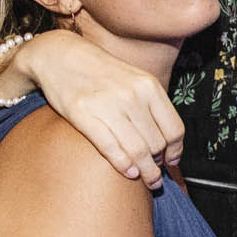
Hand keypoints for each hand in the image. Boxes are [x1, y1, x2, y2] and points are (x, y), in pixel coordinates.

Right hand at [17, 29, 185, 185]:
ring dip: (146, 172)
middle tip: (156, 174)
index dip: (176, 151)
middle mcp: (132, 95)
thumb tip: (169, 140)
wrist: (60, 56)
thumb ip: (151, 105)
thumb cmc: (100, 72)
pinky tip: (129, 172)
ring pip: (138, 151)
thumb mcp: (134, 79)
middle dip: (159, 165)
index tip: (172, 161)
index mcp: (149, 86)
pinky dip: (124, 165)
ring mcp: (108, 105)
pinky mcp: (83, 114)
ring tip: (147, 180)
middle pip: (157, 144)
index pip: (174, 129)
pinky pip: (111, 148)